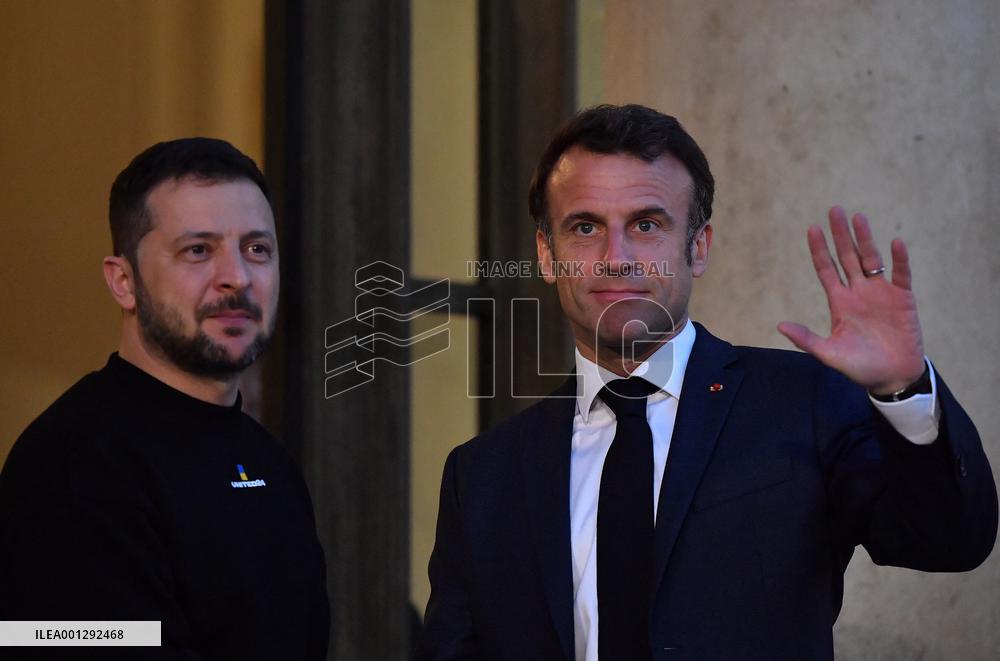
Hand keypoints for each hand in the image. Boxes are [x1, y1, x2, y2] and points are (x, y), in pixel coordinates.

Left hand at [777, 206, 925, 394]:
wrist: (892, 377)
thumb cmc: (860, 367)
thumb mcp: (829, 354)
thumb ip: (806, 340)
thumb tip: (780, 326)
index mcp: (840, 302)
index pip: (827, 269)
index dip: (820, 250)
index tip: (812, 229)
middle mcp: (859, 292)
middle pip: (848, 257)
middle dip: (841, 234)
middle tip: (834, 210)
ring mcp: (881, 293)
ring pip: (872, 259)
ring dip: (865, 239)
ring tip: (858, 218)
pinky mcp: (903, 299)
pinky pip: (901, 275)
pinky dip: (899, 260)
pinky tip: (895, 243)